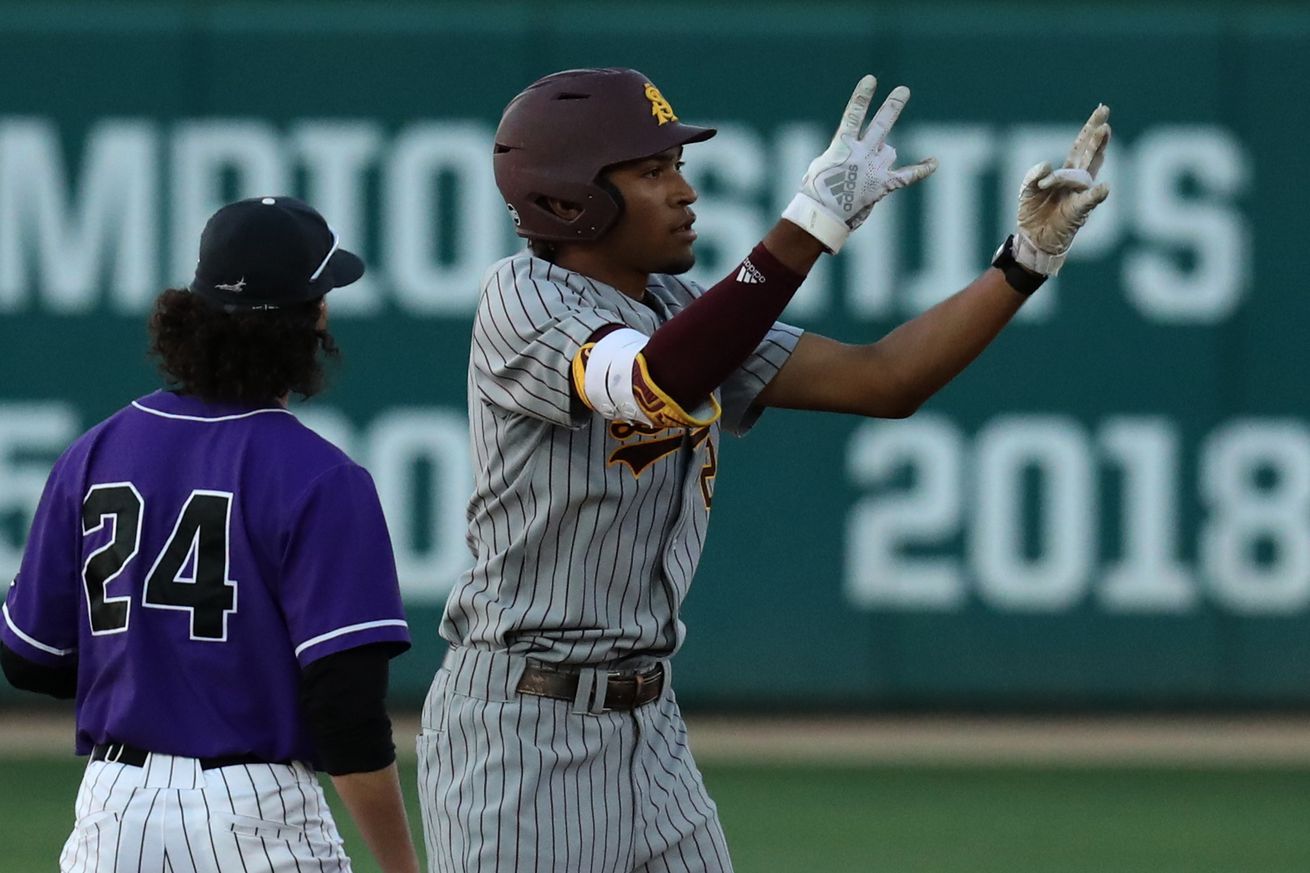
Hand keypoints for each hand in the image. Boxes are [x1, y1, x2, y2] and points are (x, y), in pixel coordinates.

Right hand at [782, 75, 936, 253]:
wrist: (823, 215)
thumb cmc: (815, 191)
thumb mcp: (819, 165)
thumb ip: (837, 154)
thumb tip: (850, 155)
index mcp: (842, 145)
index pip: (853, 115)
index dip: (862, 97)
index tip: (871, 80)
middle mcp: (862, 153)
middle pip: (881, 124)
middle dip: (892, 107)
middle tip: (903, 91)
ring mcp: (874, 168)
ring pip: (889, 151)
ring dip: (882, 156)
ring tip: (867, 171)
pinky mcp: (883, 185)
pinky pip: (907, 176)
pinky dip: (921, 170)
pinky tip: (934, 162)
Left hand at [1013, 104, 1111, 275]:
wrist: (1034, 240)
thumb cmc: (1034, 214)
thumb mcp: (1027, 192)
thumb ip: (1033, 176)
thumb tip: (1047, 165)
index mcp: (1065, 173)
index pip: (1079, 147)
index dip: (1089, 130)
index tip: (1102, 110)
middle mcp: (1077, 181)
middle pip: (1089, 154)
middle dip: (1096, 135)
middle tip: (1104, 116)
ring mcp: (1079, 195)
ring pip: (1087, 171)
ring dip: (1094, 151)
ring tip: (1103, 133)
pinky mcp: (1077, 213)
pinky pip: (1087, 201)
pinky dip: (1095, 195)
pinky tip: (1105, 187)